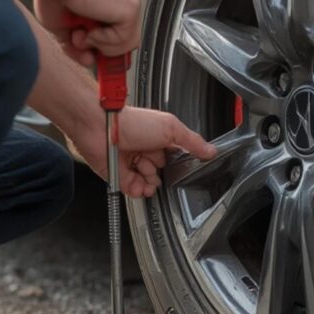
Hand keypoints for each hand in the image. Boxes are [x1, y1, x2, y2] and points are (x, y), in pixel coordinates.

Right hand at [34, 0, 141, 66]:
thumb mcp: (66, 26)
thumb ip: (80, 44)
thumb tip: (88, 61)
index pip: (119, 27)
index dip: (104, 43)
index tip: (90, 52)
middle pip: (126, 37)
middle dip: (101, 48)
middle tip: (79, 42)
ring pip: (127, 42)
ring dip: (100, 45)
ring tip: (81, 32)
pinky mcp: (132, 7)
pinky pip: (124, 40)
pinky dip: (103, 40)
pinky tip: (89, 26)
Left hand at [75, 107, 216, 197]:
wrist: (101, 128)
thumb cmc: (132, 122)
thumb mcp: (171, 128)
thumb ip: (192, 141)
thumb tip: (211, 151)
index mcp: (159, 139)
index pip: (175, 158)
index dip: (178, 164)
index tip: (181, 166)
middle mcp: (145, 151)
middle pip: (163, 174)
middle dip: (162, 174)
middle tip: (154, 163)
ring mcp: (132, 165)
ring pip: (149, 184)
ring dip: (150, 183)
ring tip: (144, 171)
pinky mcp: (119, 176)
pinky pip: (134, 191)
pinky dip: (138, 191)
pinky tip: (137, 184)